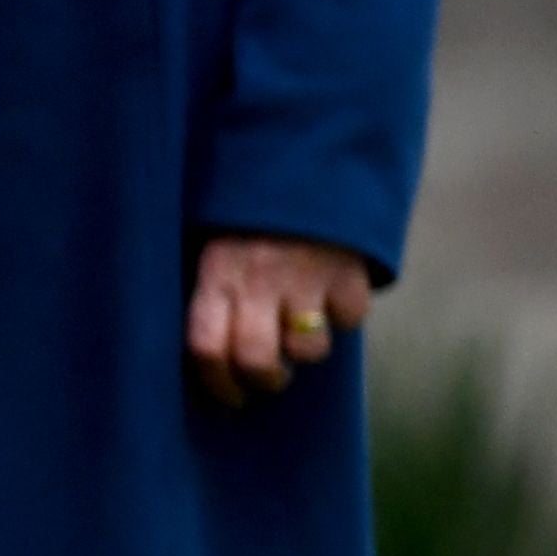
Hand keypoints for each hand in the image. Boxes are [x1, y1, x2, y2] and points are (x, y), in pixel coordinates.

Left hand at [189, 232, 373, 409]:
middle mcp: (257, 278)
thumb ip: (209, 290)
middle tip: (270, 378)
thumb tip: (207, 354)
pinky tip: (330, 294)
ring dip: (306, 348)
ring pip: (309, 348)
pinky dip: (344, 314)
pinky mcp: (348, 271)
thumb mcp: (211, 244)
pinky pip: (350, 318)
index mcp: (215, 273)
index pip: (206, 348)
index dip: (217, 384)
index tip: (230, 395)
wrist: (303, 160)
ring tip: (299, 327)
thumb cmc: (246, 215)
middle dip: (266, 381)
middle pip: (258, 360)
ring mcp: (305, 276)